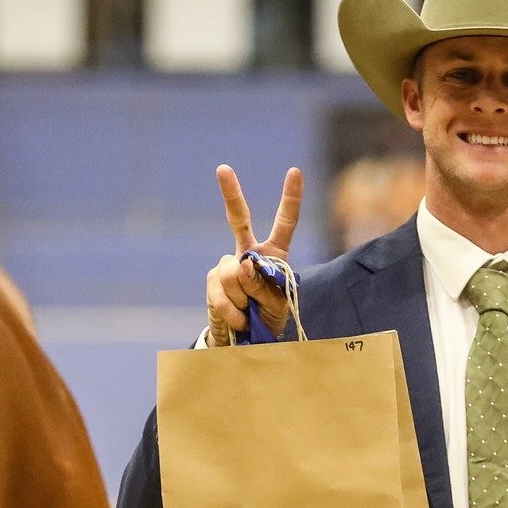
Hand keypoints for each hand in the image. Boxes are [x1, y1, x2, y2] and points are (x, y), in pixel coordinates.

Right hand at [207, 164, 302, 344]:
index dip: (290, 198)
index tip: (295, 171)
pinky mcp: (213, 280)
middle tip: (222, 168)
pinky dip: (234, 310)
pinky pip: (223, 292)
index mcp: (274, 254)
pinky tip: (240, 320)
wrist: (243, 340)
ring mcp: (228, 265)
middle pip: (238, 219)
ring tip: (250, 312)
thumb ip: (263, 284)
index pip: (285, 223)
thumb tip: (242, 264)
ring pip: (235, 272)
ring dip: (245, 299)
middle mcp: (249, 252)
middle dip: (230, 194)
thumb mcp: (276, 304)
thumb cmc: (267, 318)